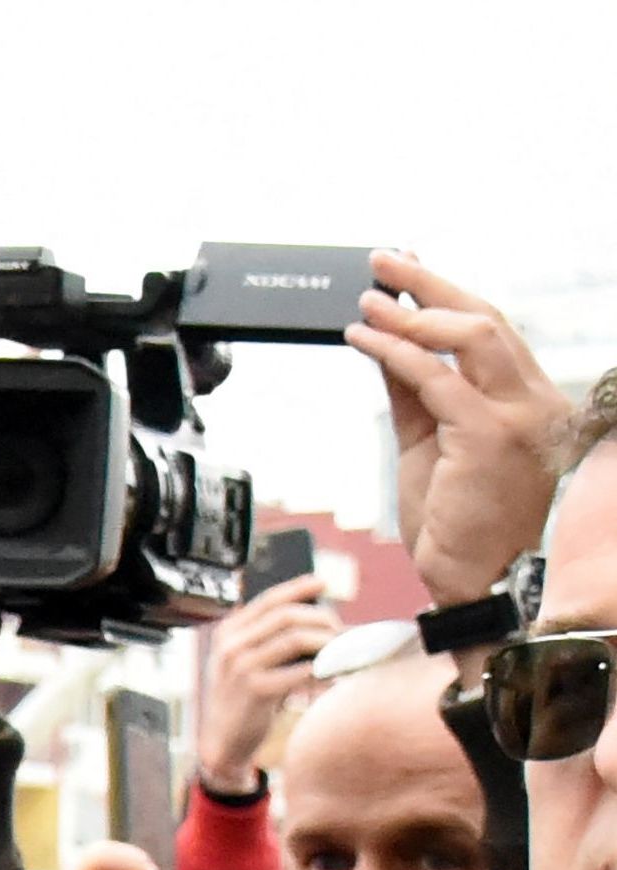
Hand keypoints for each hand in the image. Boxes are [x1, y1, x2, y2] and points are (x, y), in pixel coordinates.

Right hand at [194, 579, 337, 794]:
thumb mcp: (246, 662)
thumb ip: (268, 638)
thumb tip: (319, 615)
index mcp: (228, 633)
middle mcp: (231, 646)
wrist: (223, 742)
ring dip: (327, 643)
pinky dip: (324, 671)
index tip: (323, 584)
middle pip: (287, 615)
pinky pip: (302, 671)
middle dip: (321, 619)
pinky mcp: (255, 690)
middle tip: (340, 632)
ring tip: (342, 653)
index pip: (268, 600)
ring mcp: (241, 668)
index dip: (298, 588)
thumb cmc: (244, 700)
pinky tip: (333, 677)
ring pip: (296, 638)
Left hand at [350, 254, 573, 615]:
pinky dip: (396, 352)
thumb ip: (413, 395)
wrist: (477, 582)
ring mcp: (517, 414)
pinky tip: (364, 338)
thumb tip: (386, 344)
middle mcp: (533, 400)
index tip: (407, 272)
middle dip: (430, 283)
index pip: (488, 331)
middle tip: (384, 260)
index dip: (445, 296)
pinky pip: (436, 378)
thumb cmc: (457, 523)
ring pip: (469, 335)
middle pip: (484, 317)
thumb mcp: (429, 446)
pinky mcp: (489, 435)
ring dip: (412, 310)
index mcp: (526, 400)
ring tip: (368, 297)